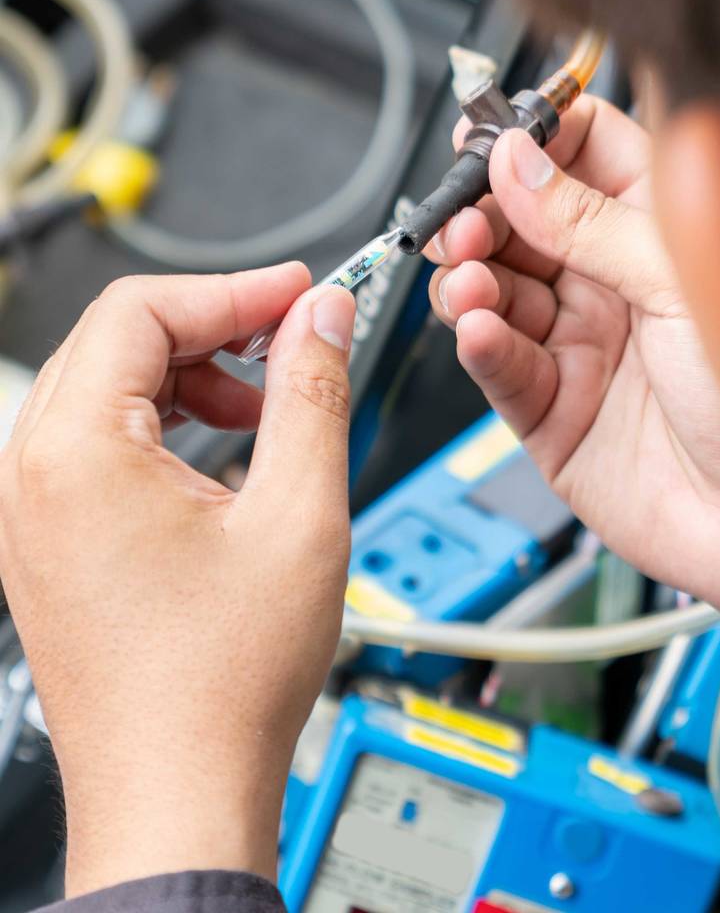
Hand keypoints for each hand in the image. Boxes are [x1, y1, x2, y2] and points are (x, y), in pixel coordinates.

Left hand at [0, 265, 355, 894]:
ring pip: (108, 390)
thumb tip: (324, 320)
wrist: (179, 792)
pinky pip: (99, 446)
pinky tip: (227, 461)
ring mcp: (34, 515)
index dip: (235, 290)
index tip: (302, 294)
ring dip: (193, 378)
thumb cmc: (222, 682)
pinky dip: (167, 428)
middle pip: (118, 341)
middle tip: (294, 338)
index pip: (143, 310)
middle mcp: (32, 477)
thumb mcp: (300, 514)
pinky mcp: (53, 546)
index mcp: (76, 453)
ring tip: (267, 408)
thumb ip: (312, 394)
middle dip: (215, 328)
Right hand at [427, 98, 719, 676]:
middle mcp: (615, 284)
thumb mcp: (682, 286)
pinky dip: (481, 343)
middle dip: (484, 212)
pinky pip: (500, 365)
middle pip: (523, 222)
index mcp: (659, 234)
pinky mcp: (553, 412)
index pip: (582, 157)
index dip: (533, 141)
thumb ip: (593, 224)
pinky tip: (478, 329)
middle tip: (467, 218)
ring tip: (470, 281)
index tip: (493, 139)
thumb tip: (521, 165)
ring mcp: (582, 347)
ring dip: (471, 278)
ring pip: (497, 291)